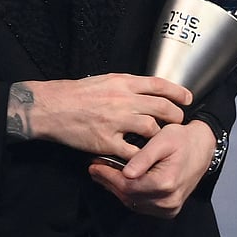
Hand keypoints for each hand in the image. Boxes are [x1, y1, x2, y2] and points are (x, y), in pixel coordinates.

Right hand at [8, 74, 190, 159]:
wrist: (50, 107)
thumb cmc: (74, 93)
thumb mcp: (103, 80)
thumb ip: (125, 85)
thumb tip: (145, 90)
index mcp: (122, 83)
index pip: (159, 85)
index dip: (178, 92)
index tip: (187, 98)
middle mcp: (122, 100)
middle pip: (162, 108)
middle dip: (175, 116)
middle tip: (176, 122)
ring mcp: (116, 122)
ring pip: (152, 130)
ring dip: (159, 136)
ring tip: (160, 141)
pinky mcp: (106, 141)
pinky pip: (132, 152)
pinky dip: (140, 156)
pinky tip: (142, 157)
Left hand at [87, 120, 215, 218]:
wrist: (203, 147)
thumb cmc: (182, 140)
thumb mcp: (162, 140)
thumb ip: (143, 157)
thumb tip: (126, 173)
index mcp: (166, 183)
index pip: (127, 186)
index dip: (108, 176)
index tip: (94, 165)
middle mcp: (168, 200)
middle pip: (128, 197)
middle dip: (109, 182)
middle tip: (94, 168)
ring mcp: (169, 208)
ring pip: (133, 203)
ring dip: (116, 189)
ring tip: (103, 173)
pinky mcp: (169, 209)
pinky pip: (142, 205)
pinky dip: (129, 194)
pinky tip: (119, 182)